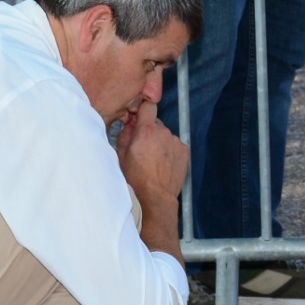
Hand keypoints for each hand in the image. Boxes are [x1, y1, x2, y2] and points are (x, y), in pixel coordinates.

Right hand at [117, 99, 186, 257]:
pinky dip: (170, 151)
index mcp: (145, 131)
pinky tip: (163, 164)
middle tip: (143, 148)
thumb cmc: (135, 179)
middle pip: (156, 123)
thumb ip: (124, 134)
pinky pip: (175, 145)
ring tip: (153, 160)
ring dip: (160, 142)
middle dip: (150, 131)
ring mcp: (176, 142)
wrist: (155, 198)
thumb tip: (129, 124)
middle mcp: (163, 133)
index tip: (140, 118)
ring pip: (166, 135)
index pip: (148, 106)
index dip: (143, 111)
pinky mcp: (185, 152)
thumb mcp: (120, 156)